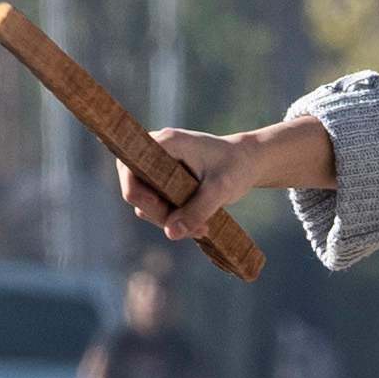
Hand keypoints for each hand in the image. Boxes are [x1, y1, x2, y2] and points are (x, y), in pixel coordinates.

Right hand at [115, 118, 329, 243]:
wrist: (248, 162)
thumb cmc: (236, 166)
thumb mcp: (221, 189)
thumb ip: (197, 210)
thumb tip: (171, 234)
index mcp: (165, 143)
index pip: (131, 170)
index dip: (140, 195)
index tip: (167, 211)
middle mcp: (154, 152)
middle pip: (135, 190)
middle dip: (160, 214)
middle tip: (193, 227)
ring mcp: (156, 168)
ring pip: (145, 203)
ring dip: (169, 221)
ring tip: (202, 227)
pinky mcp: (162, 182)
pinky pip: (156, 206)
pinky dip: (174, 220)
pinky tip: (199, 225)